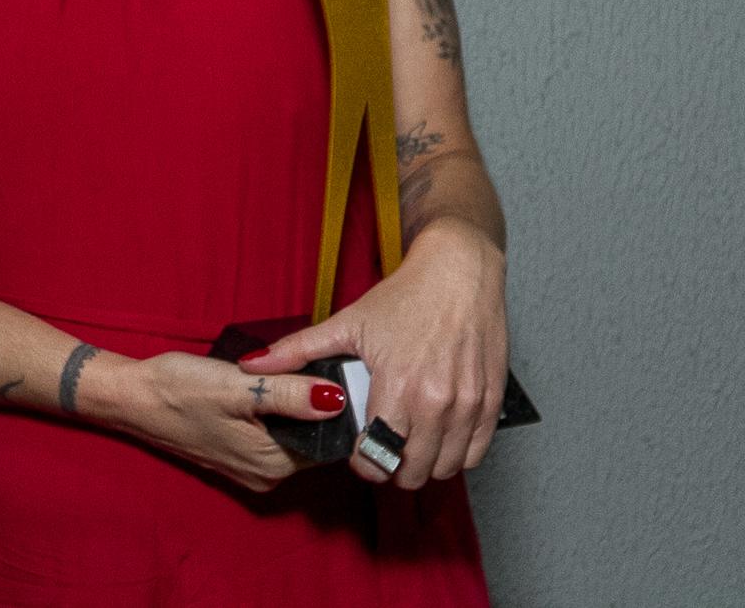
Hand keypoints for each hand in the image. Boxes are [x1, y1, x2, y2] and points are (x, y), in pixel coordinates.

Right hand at [115, 351, 350, 492]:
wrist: (132, 397)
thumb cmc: (180, 389)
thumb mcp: (239, 387)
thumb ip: (289, 394)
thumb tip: (337, 399)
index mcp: (274, 463)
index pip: (328, 437)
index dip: (333, 402)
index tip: (328, 367)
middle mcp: (268, 474)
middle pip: (312, 435)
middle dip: (312, 400)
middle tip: (300, 362)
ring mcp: (251, 467)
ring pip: (292, 432)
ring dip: (292, 403)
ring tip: (282, 369)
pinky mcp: (237, 453)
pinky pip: (272, 433)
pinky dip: (273, 409)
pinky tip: (261, 386)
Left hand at [239, 219, 506, 488]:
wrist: (459, 271)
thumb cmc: (406, 295)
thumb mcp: (347, 323)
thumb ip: (298, 350)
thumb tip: (253, 365)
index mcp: (398, 385)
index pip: (376, 458)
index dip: (362, 462)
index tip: (359, 450)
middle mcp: (436, 401)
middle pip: (411, 473)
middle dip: (391, 468)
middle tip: (382, 448)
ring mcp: (468, 403)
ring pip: (445, 469)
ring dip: (424, 465)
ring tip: (408, 442)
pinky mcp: (491, 401)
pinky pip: (476, 454)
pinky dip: (457, 455)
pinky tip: (439, 436)